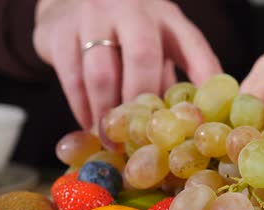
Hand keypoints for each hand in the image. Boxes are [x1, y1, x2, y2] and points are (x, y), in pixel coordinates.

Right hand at [34, 0, 221, 128]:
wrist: (70, 1)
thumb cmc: (126, 34)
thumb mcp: (160, 44)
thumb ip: (178, 76)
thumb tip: (198, 123)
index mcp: (166, 17)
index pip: (194, 46)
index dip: (204, 80)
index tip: (203, 117)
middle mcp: (131, 9)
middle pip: (143, 56)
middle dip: (142, 103)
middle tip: (140, 136)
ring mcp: (92, 15)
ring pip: (102, 73)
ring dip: (108, 114)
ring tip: (112, 141)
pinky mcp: (59, 30)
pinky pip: (72, 78)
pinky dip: (82, 108)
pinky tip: (89, 125)